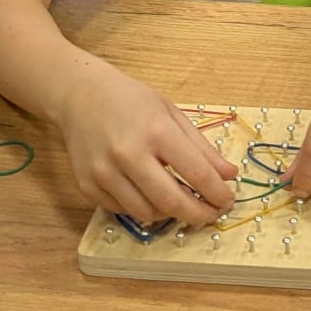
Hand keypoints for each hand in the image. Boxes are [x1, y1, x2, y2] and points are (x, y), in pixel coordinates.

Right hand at [55, 61, 237, 225]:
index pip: (196, 173)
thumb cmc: (131, 101)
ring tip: (182, 204)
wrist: (80, 96)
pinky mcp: (87, 186)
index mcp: (156, 130)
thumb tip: (229, 175)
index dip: (217, 193)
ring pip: (147, 213)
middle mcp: (129, 154)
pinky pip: (123, 211)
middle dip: (198, 215)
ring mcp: (104, 173)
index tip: (228, 201)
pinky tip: (151, 197)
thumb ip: (201, 147)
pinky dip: (143, 209)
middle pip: (171, 202)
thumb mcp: (171, 114)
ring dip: (171, 215)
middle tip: (211, 215)